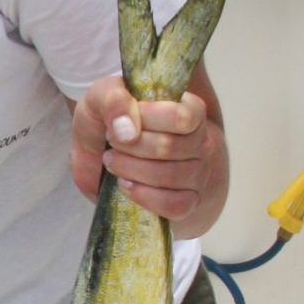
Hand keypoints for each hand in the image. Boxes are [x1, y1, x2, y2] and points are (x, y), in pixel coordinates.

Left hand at [71, 72, 222, 230]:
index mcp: (190, 109)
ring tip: (111, 161)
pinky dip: (145, 197)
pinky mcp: (189, 201)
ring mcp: (198, 174)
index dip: (147, 119)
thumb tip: (127, 129)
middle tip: (111, 142)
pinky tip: (125, 185)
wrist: (104, 159)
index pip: (182, 116)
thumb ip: (112, 100)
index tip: (120, 121)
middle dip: (131, 146)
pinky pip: (175, 205)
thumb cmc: (112, 122)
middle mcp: (201, 142)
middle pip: (170, 147)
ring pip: (170, 176)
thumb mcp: (102, 98)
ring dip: (132, 170)